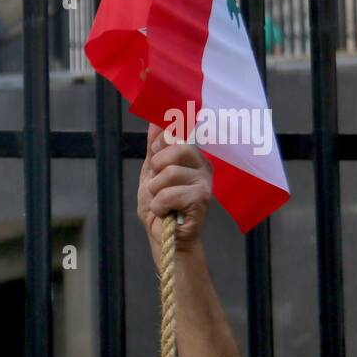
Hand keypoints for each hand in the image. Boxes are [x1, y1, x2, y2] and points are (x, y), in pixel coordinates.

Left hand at [138, 121, 211, 270]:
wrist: (163, 235)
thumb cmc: (160, 205)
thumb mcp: (151, 173)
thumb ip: (155, 148)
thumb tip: (156, 121)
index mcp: (192, 157)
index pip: (180, 132)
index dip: (162, 141)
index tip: (156, 154)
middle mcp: (203, 166)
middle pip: (177, 147)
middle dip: (158, 167)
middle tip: (158, 184)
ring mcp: (205, 183)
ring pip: (169, 173)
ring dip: (155, 192)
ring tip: (162, 201)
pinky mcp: (202, 200)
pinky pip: (169, 194)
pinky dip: (160, 206)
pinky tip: (167, 212)